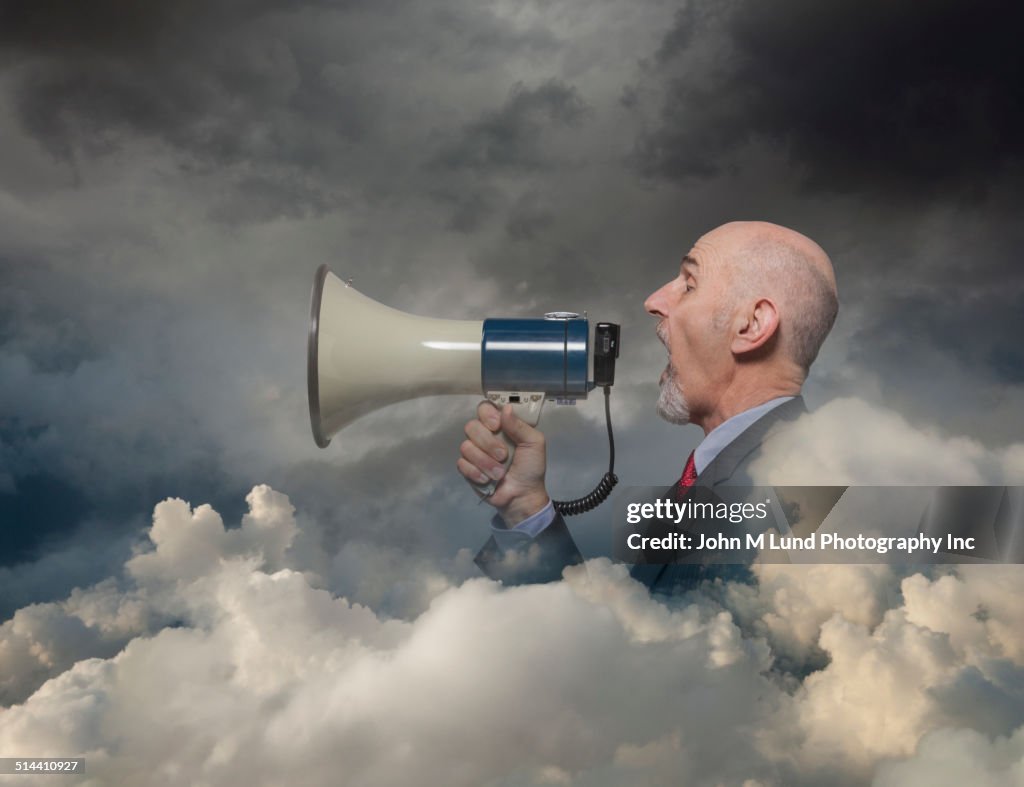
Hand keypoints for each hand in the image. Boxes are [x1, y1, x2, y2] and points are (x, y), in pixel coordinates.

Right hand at [457, 401, 549, 525]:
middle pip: (471, 426)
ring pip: (466, 446)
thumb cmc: (531, 467)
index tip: (497, 426)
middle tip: (503, 456)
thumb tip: (506, 408)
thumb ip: (520, 425)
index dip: (486, 415)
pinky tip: (488, 480)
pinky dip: (476, 472)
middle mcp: (485, 436)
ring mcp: (474, 452)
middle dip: (488, 443)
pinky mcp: (467, 469)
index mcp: (501, 426)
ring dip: (484, 462)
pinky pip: (462, 463)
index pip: (484, 408)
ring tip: (499, 473)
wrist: (523, 495)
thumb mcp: (534, 443)